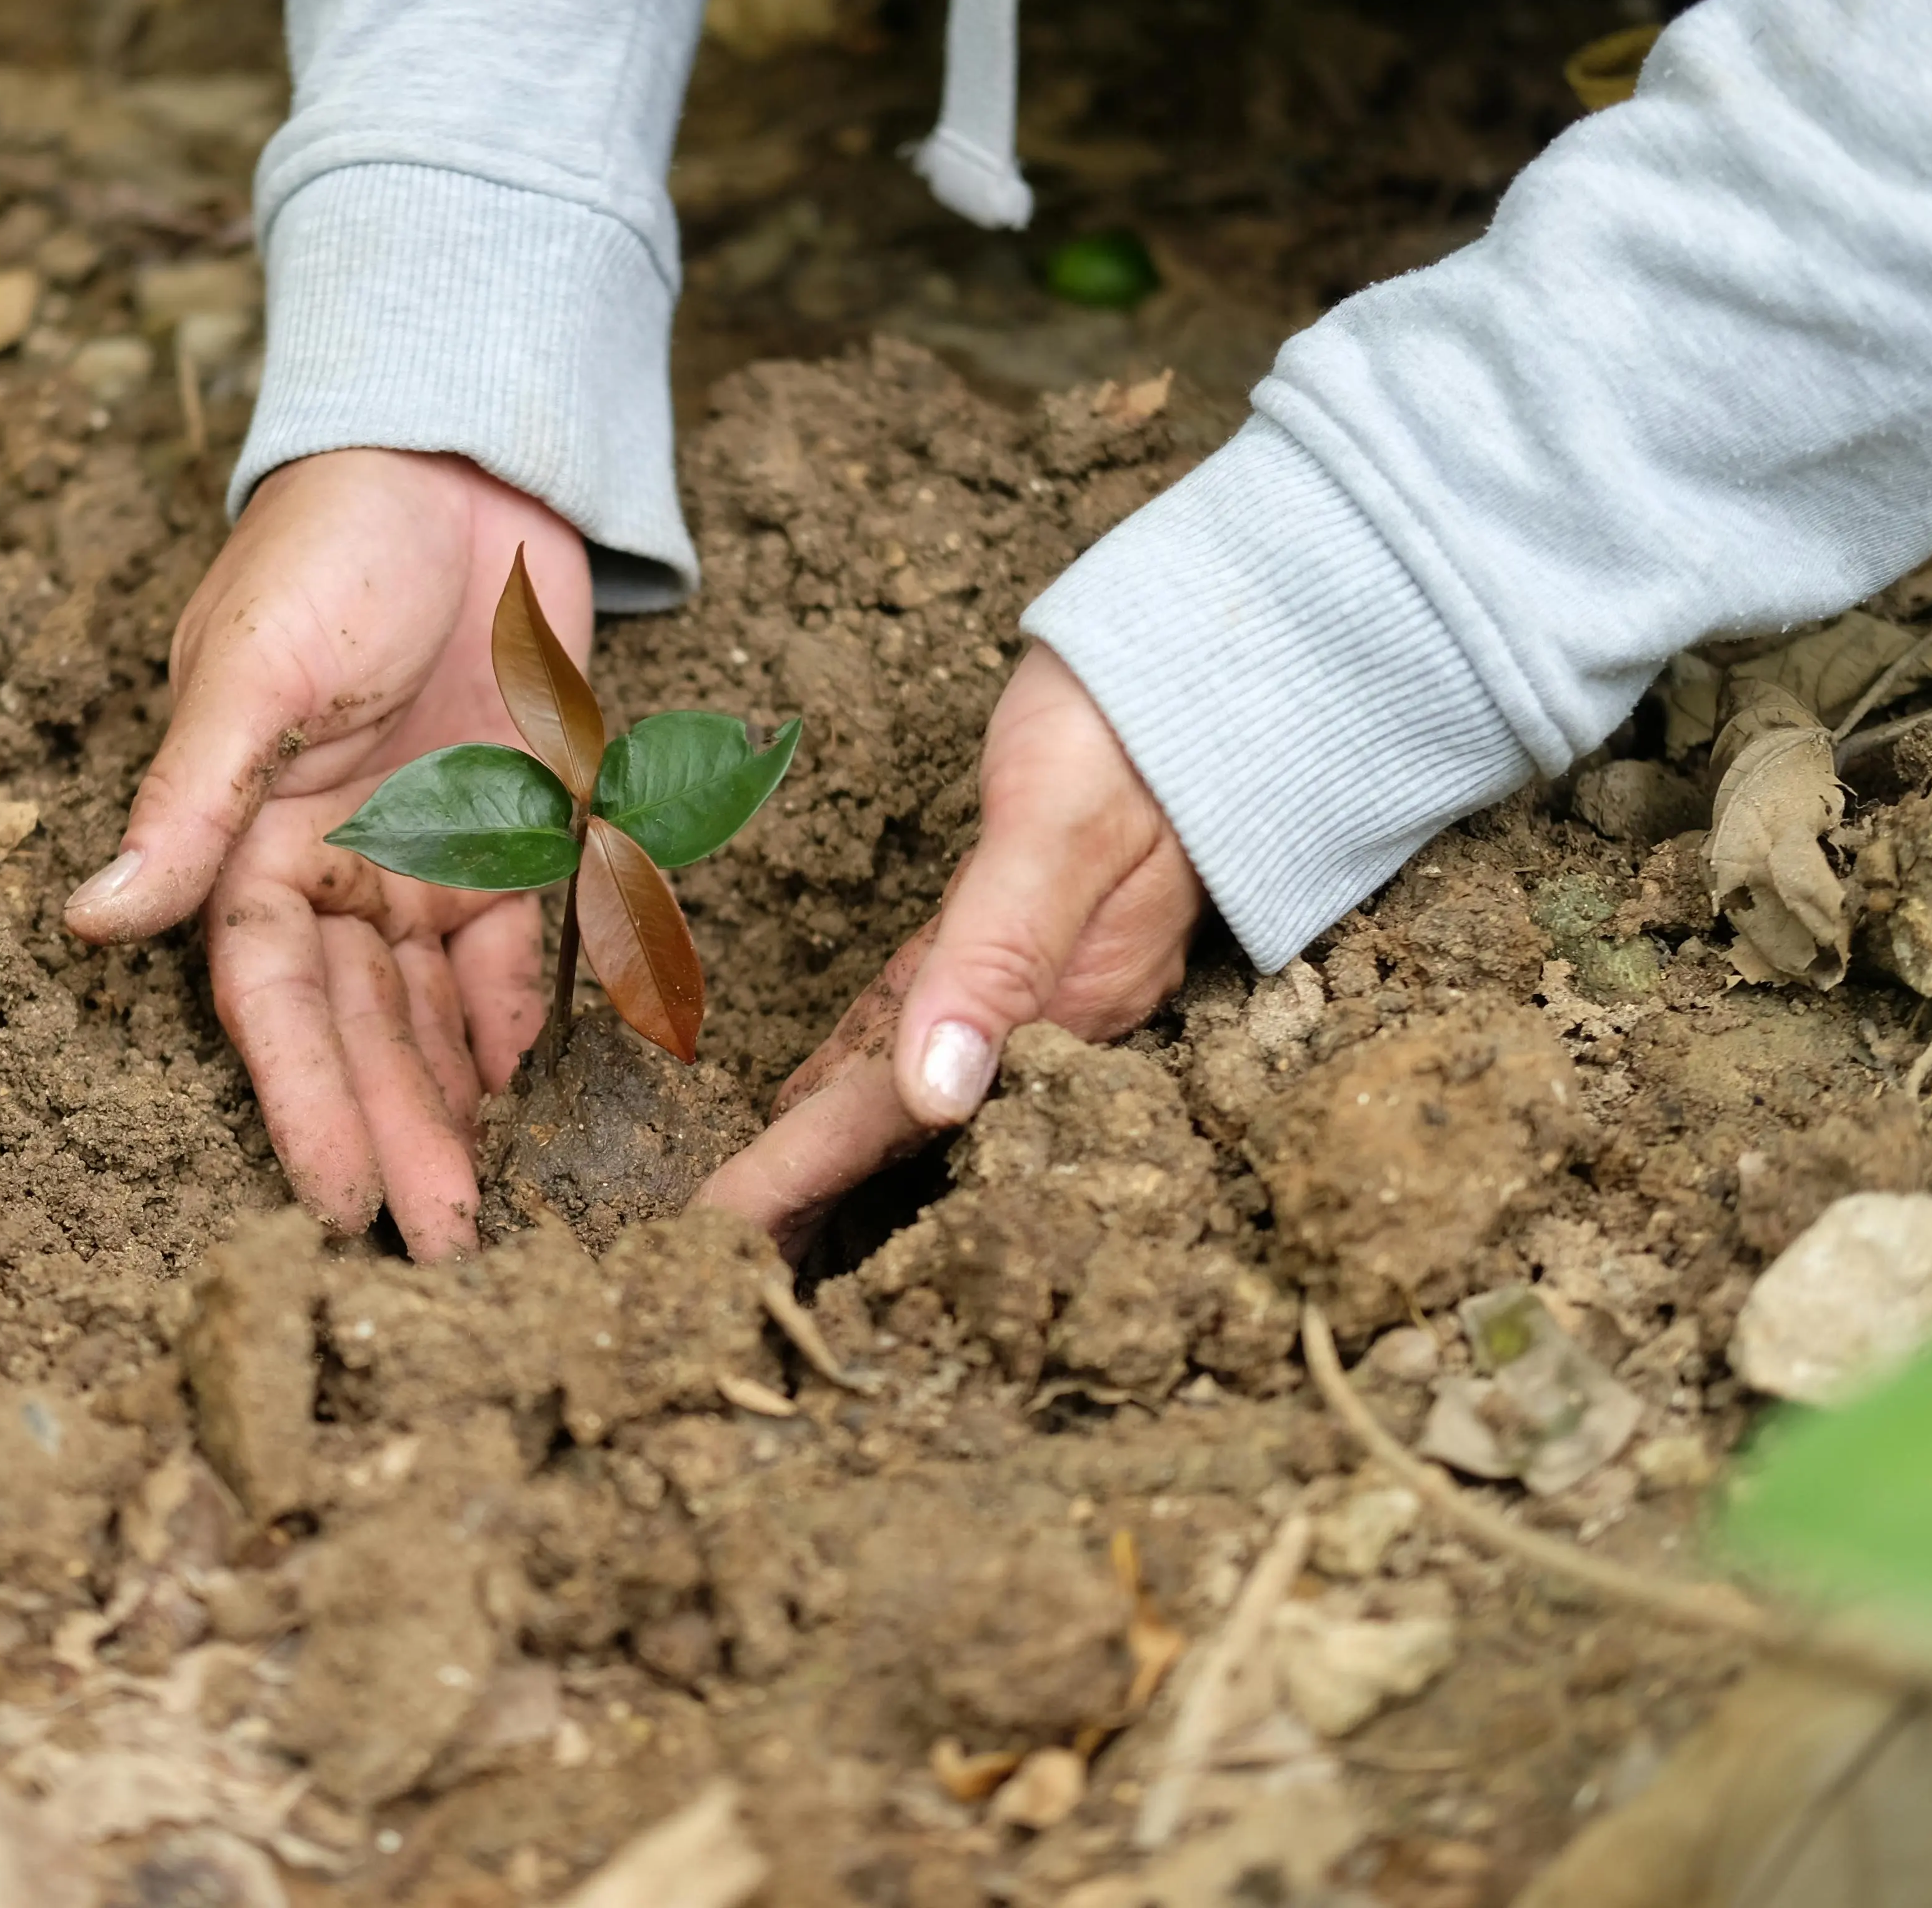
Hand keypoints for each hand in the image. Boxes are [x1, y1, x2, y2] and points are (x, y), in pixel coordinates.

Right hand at [62, 449, 590, 1258]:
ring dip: (458, 1107)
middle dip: (396, 1136)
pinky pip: (519, 952)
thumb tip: (91, 918)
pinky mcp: (515, 836)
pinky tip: (537, 1093)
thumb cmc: (332, 548)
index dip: (303, 1103)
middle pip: (361, 1030)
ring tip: (485, 1212)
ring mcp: (427, 861)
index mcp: (251, 842)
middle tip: (438, 1252)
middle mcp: (334, 870)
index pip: (271, 1002)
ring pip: (437, 1014)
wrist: (457, 461)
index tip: (338, 1204)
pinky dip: (525, 1019)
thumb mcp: (255, 669)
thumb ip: (190, 803)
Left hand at [696, 647, 1203, 1254]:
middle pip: (893, 1131)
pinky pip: (919, 1022)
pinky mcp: (1020, 939)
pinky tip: (815, 1093)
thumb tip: (937, 1095)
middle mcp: (1044, 1022)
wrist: (1220, 666)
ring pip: (901, 1085)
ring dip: (825, 1147)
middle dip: (804, 1198)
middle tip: (710, 1265)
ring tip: (750, 1209)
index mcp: (1050, 1015)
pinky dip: (859, 1066)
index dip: (796, 1181)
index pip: (893, 1120)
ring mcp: (1037, 984)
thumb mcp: (1058, 834)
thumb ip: (998, 958)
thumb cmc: (1130, 735)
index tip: (713, 1239)